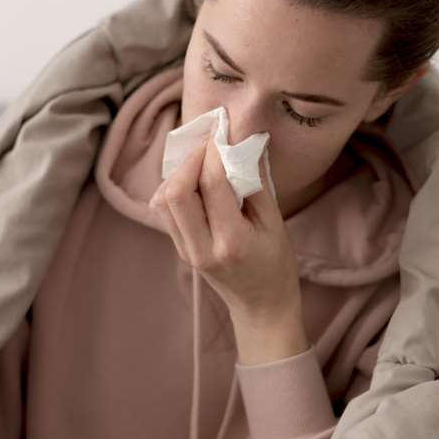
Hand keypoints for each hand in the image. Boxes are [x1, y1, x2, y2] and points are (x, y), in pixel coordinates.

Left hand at [149, 134, 300, 323]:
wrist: (261, 307)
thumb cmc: (276, 265)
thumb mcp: (276, 223)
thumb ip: (256, 182)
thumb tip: (243, 142)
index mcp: (231, 242)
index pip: (211, 184)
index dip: (214, 151)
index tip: (223, 131)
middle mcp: (201, 248)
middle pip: (175, 192)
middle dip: (189, 159)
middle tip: (209, 145)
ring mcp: (185, 250)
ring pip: (161, 200)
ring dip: (178, 173)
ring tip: (201, 161)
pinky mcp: (179, 248)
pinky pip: (164, 210)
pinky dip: (174, 187)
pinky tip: (194, 180)